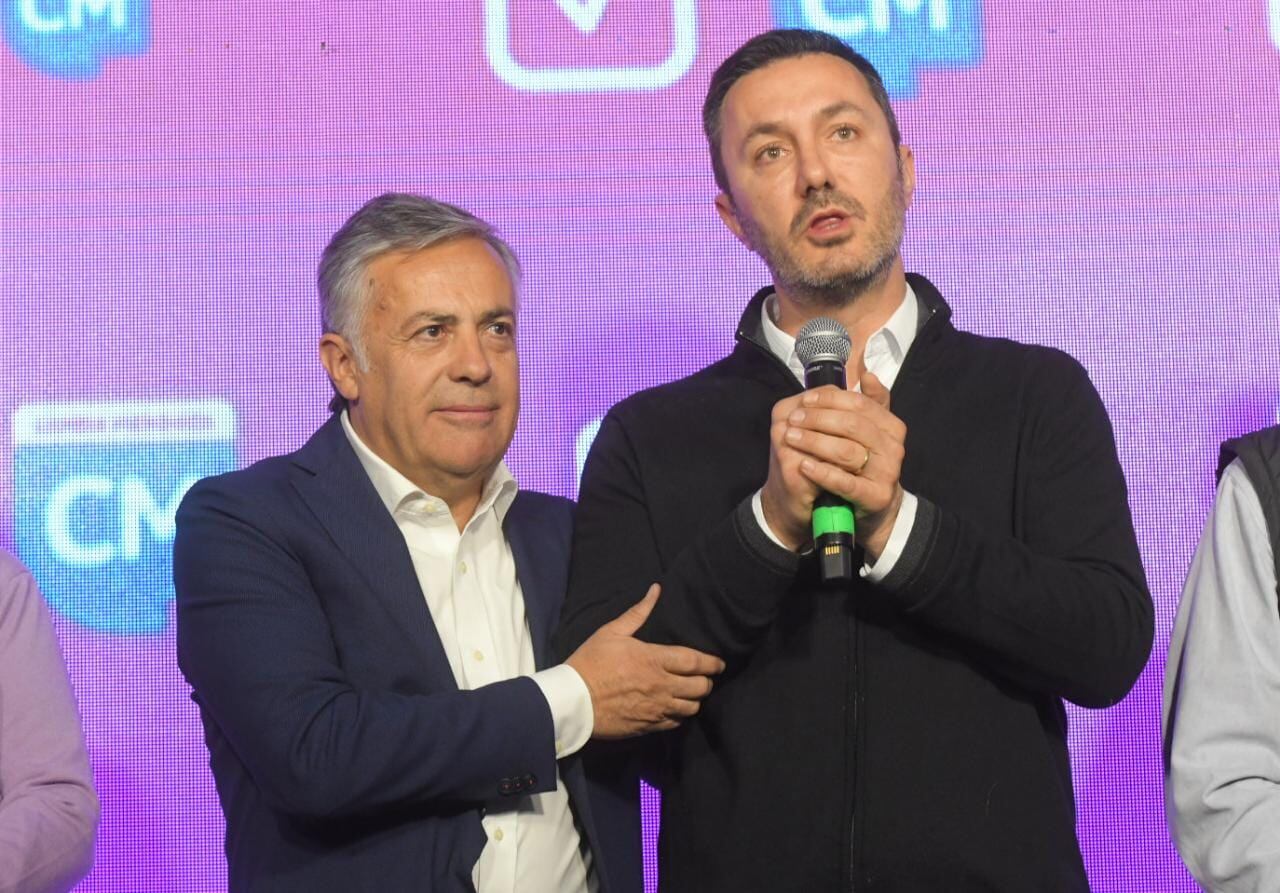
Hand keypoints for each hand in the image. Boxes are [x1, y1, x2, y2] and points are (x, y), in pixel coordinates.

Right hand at [565, 585, 725, 738]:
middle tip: (705, 677)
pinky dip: (680, 715)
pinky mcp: (648, 726)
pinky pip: (675, 723)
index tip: (719, 663)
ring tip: (691, 693)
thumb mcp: (612, 631)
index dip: (712, 663)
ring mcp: (656, 708)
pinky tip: (674, 708)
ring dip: (695, 699)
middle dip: (707, 681)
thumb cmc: (590, 662)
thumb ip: (638, 612)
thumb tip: (656, 590)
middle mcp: (660, 685)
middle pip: (700, 687)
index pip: (695, 662)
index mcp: (654, 659)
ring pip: (691, 708)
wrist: (572, 700)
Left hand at [767, 372, 905, 559]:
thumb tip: (867, 374)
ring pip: (847, 451)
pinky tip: (803, 465)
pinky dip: (822, 471)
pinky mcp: (875, 497)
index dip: (830, 399)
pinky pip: (845, 481)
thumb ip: (868, 403)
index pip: (859, 403)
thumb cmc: (862, 466)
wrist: (871, 511)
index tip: (805, 400)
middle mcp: (894, 448)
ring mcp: (887, 474)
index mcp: (892, 427)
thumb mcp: (867, 432)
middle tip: (793, 419)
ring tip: (790, 437)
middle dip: (817, 419)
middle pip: (851, 424)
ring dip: (814, 442)